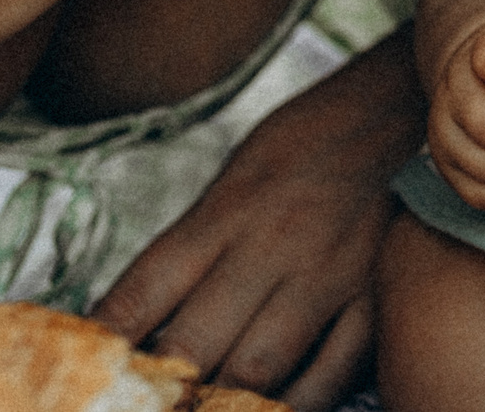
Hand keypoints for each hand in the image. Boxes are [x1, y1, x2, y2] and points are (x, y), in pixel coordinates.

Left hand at [93, 32, 420, 411]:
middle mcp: (270, 246)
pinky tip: (272, 409)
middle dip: (160, 388)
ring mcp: (328, 275)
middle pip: (193, 344)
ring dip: (221, 403)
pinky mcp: (377, 295)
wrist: (404, 103)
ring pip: (258, 369)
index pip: (141, 294)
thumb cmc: (310, 141)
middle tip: (140, 402)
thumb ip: (196, 247)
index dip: (102, 347)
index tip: (81, 375)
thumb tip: (142, 321)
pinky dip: (298, 403)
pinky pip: (333, 371)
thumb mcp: (237, 176)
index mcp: (224, 212)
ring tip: (202, 409)